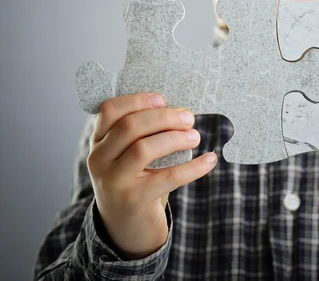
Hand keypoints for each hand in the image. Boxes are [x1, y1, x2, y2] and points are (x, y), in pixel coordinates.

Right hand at [87, 93, 217, 259]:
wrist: (125, 229)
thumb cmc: (135, 181)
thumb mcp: (128, 155)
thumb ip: (143, 133)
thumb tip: (182, 112)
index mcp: (98, 142)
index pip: (110, 110)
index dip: (137, 100)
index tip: (163, 100)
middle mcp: (99, 160)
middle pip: (130, 126)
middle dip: (164, 118)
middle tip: (189, 119)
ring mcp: (114, 181)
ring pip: (143, 149)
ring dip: (175, 138)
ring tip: (195, 137)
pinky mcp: (134, 200)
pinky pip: (168, 177)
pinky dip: (194, 167)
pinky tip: (209, 160)